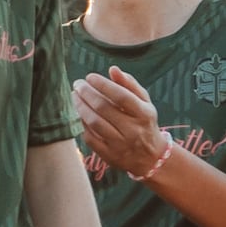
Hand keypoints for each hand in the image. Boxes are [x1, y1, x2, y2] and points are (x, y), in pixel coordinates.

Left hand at [71, 69, 174, 185]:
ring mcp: (120, 145)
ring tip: (74, 96)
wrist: (150, 157)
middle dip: (87, 93)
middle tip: (78, 84)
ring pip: (94, 123)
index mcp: (144, 114)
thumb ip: (130, 84)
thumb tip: (113, 69)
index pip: (121, 96)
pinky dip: (82, 124)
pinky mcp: (109, 156)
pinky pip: (90, 138)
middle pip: (104, 108)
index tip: (89, 77)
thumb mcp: (144, 102)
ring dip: (80, 107)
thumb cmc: (144, 122)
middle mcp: (133, 130)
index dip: (103, 84)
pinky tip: (79, 113)